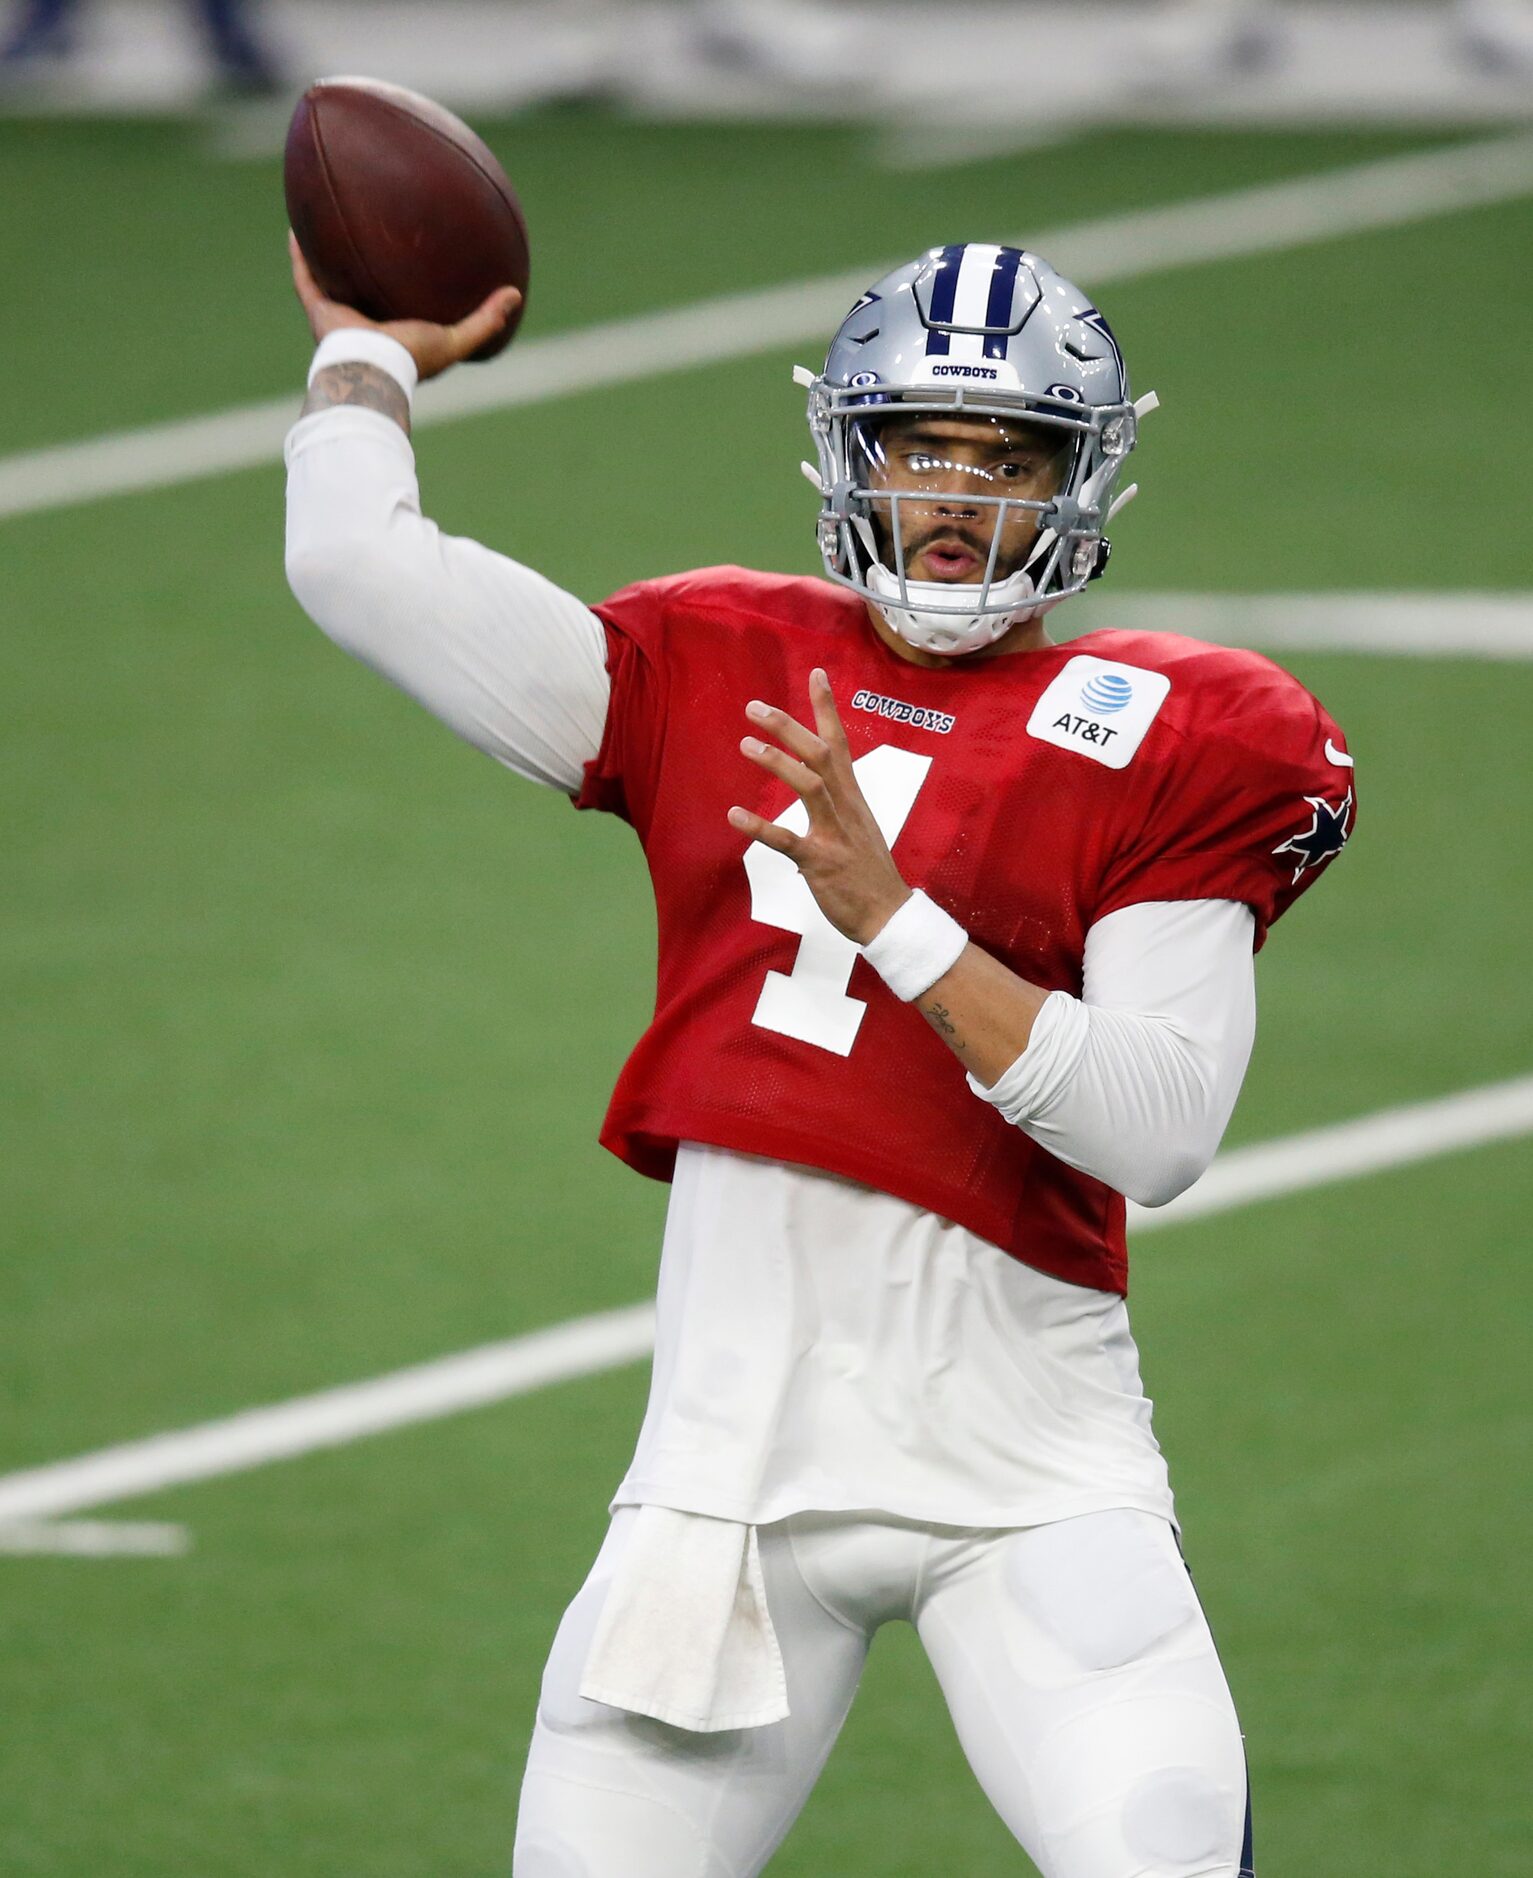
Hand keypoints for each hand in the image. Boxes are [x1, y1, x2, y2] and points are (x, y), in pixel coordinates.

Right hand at [288, 231, 521, 381]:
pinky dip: (300, 256)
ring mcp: (339, 320)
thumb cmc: (413, 359)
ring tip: (327, 227)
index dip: (403, 289)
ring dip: (328, 258)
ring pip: (331, 282)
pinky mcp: (319, 312)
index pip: (398, 308)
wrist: (374, 370)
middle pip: (362, 291)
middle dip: (363, 269)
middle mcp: (364, 326)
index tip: (409, 266)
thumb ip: (485, 321)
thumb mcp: (455, 339)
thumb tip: (516, 294)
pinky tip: (298, 228)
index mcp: (394, 335)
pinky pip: (305, 277)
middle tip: (370, 238)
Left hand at [728, 669, 911, 945]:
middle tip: (754, 707)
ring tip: (746, 744)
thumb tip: (819, 784)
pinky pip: (787, 840)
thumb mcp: (859, 827)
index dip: (826, 708)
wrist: (890, 916)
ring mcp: (834, 834)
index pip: (840, 742)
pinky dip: (759, 827)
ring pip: (810, 786)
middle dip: (788, 727)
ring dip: (778, 762)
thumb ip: (838, 802)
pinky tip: (734, 814)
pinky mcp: (821, 862)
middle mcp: (845, 807)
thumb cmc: (870, 873)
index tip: (816, 673)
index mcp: (853, 797)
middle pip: (821, 753)